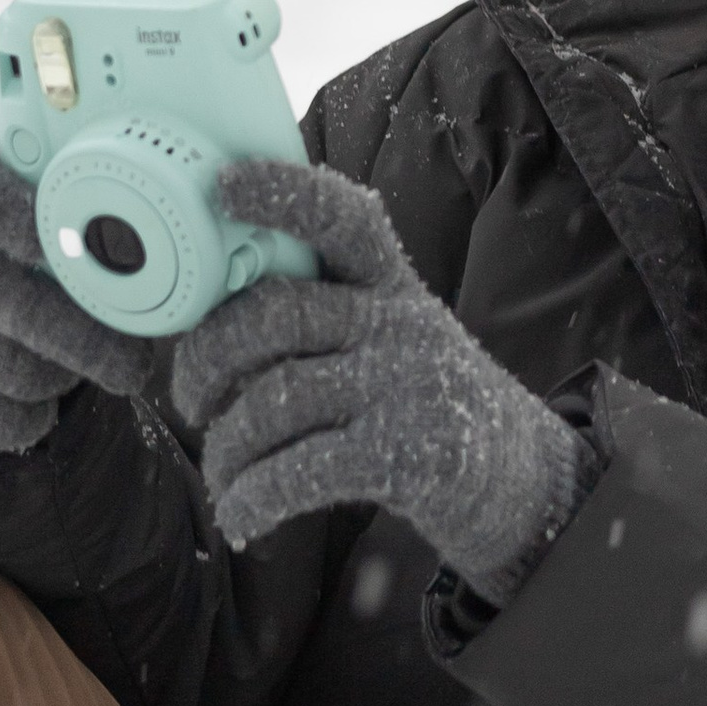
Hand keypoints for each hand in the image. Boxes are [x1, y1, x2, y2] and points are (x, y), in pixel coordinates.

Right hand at [0, 144, 154, 451]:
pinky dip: (35, 416)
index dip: (9, 210)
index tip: (52, 237)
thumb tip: (163, 270)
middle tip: (134, 364)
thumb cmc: (24, 271)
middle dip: (75, 336)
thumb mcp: (44, 231)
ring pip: (12, 368)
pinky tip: (34, 394)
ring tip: (73, 362)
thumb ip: (87, 232)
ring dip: (62, 377)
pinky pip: (1, 419)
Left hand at [170, 161, 589, 592]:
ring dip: (225, 449)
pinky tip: (243, 519)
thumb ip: (323, 311)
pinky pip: (299, 472)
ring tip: (222, 474)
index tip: (222, 186)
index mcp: (389, 282)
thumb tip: (206, 317)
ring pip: (274, 402)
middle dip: (207, 359)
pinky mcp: (407, 455)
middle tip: (190, 400)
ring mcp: (405, 386)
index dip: (279, 194)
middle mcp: (399, 322)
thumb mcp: (392, 332)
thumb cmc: (418, 398)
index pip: (339, 217)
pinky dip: (253, 500)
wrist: (516, 476)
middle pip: (276, 316)